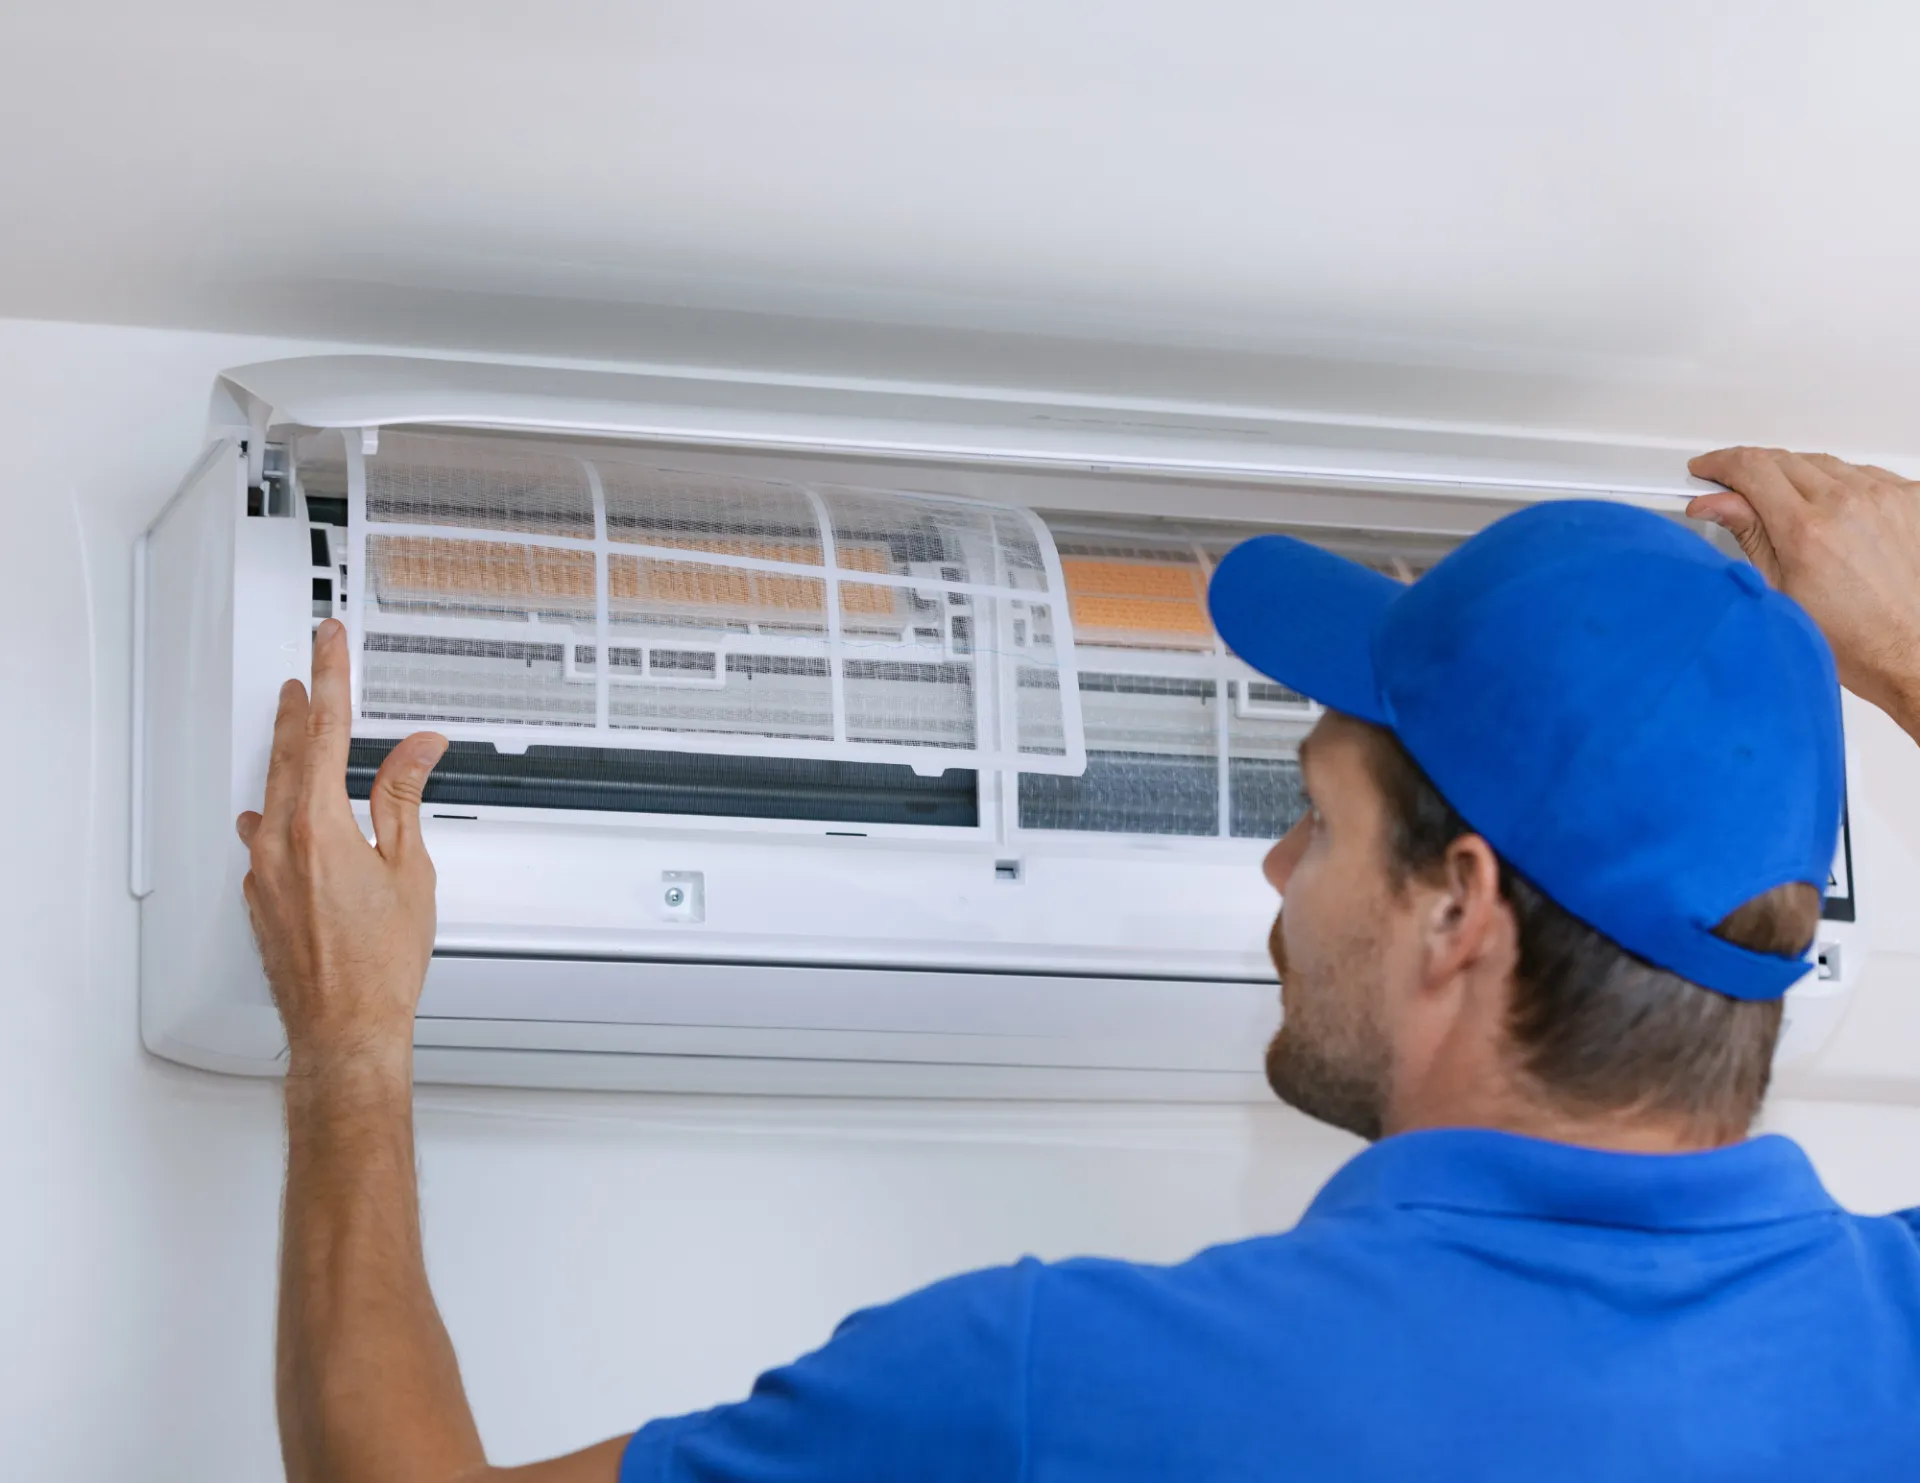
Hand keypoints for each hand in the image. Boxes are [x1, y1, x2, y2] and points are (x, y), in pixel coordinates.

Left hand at [236, 618, 447, 1080]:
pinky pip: (262, 838)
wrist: (345, 1029)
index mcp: (319, 827)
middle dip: (300, 707)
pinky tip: (276, 814)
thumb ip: (405, 800)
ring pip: (270, 794)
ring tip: (293, 727)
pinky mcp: (260, 899)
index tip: (327, 642)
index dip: (330, 679)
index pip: (324, 732)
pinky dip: (275, 812)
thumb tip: (416, 750)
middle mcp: (280, 844)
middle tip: (308, 670)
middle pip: (287, 755)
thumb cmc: (380, 966)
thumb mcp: (409, 870)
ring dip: (285, 756)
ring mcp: (263, 873)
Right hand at [1688, 447, 1919, 736]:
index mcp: (1807, 530)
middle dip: (1753, 469)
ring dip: (1797, 477)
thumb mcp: (1778, 590)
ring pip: (1823, 463)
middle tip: (1738, 490)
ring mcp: (1885, 497)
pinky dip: (1839, 485)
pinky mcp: (1911, 499)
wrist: (1908, 650)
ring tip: (1791, 511)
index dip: (1721, 463)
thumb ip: (1748, 533)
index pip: (1752, 468)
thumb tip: (1715, 503)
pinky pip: (1863, 473)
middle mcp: (1849, 504)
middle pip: (1784, 459)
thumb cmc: (1851, 637)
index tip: (1709, 469)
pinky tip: (1832, 513)